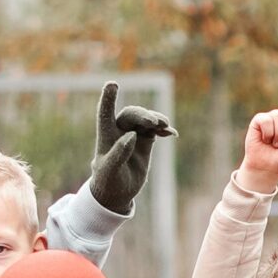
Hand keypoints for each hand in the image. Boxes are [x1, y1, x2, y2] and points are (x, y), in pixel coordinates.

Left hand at [87, 82, 174, 215]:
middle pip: (131, 115)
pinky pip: (155, 130)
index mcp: (105, 137)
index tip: (112, 84)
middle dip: (142, 115)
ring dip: (156, 120)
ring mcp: (133, 135)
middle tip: (154, 122)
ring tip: (165, 125)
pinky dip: (163, 129)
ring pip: (145, 120)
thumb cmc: (108, 182)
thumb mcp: (110, 171)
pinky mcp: (145, 141)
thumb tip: (131, 135)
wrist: (118, 193)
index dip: (108, 99)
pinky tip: (171, 134)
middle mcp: (119, 132)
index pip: (105, 113)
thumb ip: (119, 153)